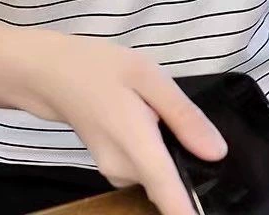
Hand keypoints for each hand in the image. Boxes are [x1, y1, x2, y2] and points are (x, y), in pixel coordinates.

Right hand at [17, 30, 227, 214]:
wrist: (51, 74)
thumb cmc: (97, 68)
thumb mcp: (146, 75)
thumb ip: (183, 115)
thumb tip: (217, 152)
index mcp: (138, 149)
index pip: (173, 203)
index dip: (194, 214)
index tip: (216, 210)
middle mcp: (126, 173)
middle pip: (172, 184)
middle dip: (189, 163)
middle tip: (184, 122)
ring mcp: (116, 174)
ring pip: (160, 174)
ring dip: (170, 152)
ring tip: (160, 111)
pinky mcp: (112, 169)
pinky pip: (146, 167)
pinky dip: (155, 148)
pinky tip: (147, 117)